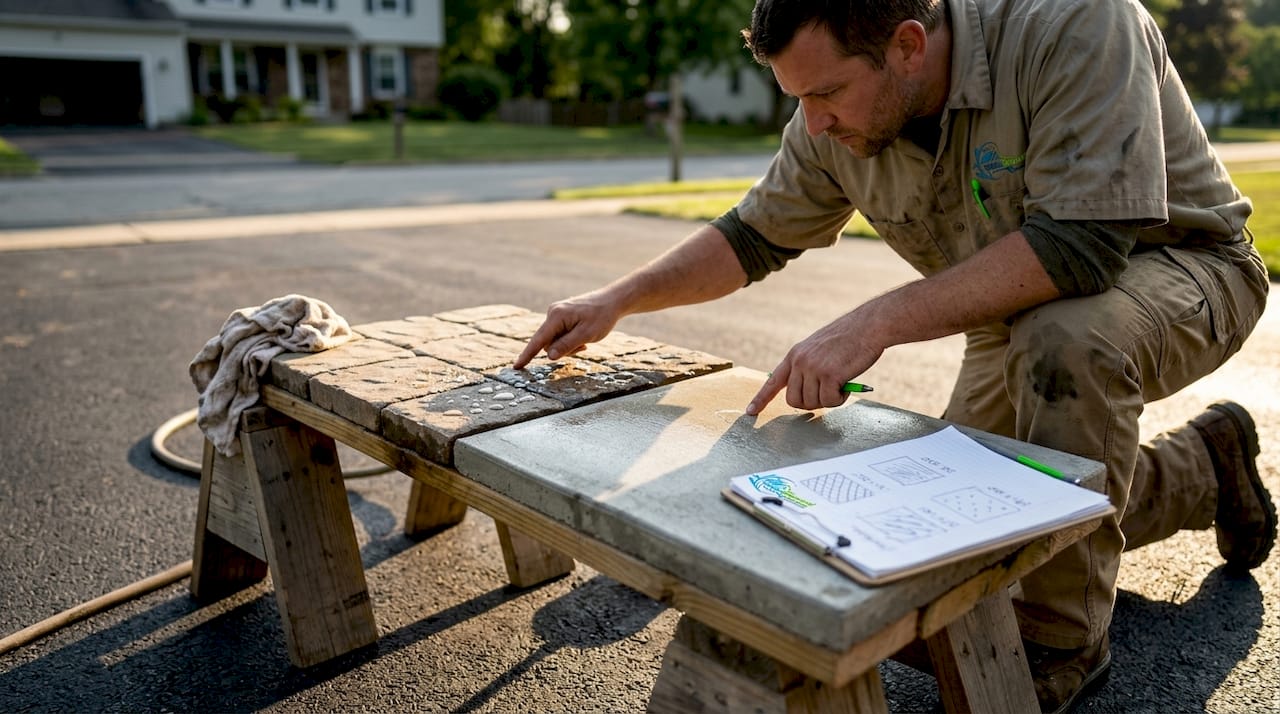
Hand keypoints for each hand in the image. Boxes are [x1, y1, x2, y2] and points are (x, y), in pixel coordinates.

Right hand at [515, 292, 620, 367]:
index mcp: (556, 316)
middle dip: (562, 350)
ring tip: (585, 340)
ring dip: (568, 345)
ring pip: (554, 340)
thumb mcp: (586, 334)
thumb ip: (566, 346)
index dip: (527, 355)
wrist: (612, 301)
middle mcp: (552, 313)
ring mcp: (556, 314)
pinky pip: (559, 334)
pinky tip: (582, 337)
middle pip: (548, 343)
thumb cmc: (601, 317)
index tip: (516, 367)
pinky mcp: (561, 316)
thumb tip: (548, 356)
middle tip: (583, 346)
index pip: (538, 340)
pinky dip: (569, 339)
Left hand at [746, 312, 884, 415]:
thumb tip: (807, 393)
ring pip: (812, 403)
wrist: (868, 326)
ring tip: (840, 384)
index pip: (773, 381)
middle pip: (794, 400)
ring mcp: (812, 368)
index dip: (761, 398)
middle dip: (810, 403)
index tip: (750, 411)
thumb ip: (808, 367)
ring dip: (828, 400)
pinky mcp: (828, 375)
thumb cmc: (849, 339)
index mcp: (795, 355)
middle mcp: (799, 362)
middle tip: (827, 394)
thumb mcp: (818, 349)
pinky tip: (847, 384)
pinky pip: (829, 401)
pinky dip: (840, 398)